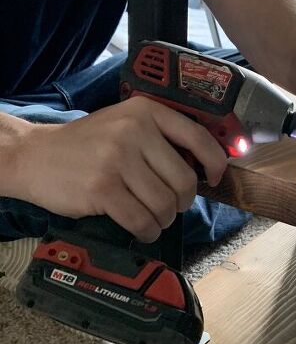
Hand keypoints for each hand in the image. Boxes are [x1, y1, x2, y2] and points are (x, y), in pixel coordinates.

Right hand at [16, 97, 227, 241]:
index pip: (198, 138)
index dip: (215, 163)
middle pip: (184, 181)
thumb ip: (159, 138)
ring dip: (163, 220)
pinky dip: (147, 231)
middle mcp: (134, 131)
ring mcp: (117, 159)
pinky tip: (142, 229)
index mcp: (145, 111)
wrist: (32, 156)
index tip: (214, 179)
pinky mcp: (103, 188)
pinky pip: (142, 220)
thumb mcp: (124, 125)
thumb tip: (202, 168)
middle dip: (182, 202)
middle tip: (169, 206)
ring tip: (151, 217)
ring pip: (165, 204)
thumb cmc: (85, 145)